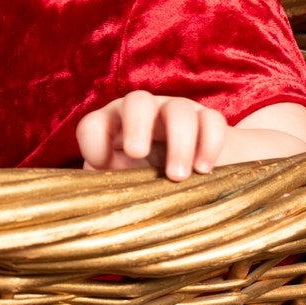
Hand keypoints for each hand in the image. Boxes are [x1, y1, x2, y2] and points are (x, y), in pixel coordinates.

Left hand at [77, 91, 228, 181]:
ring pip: (179, 111)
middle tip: (137, 153)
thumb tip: (99, 202)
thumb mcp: (123, 187)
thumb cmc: (145, 184)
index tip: (101, 163)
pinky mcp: (208, 120)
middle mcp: (144, 114)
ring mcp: (178, 112)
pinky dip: (209, 143)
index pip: (94, 124)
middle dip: (136, 125)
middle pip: (137, 102)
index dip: (93, 140)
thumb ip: (110, 189)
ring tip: (177, 177)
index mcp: (113, 127)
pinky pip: (212, 120)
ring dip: (179, 143)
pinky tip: (204, 170)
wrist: (192, 180)